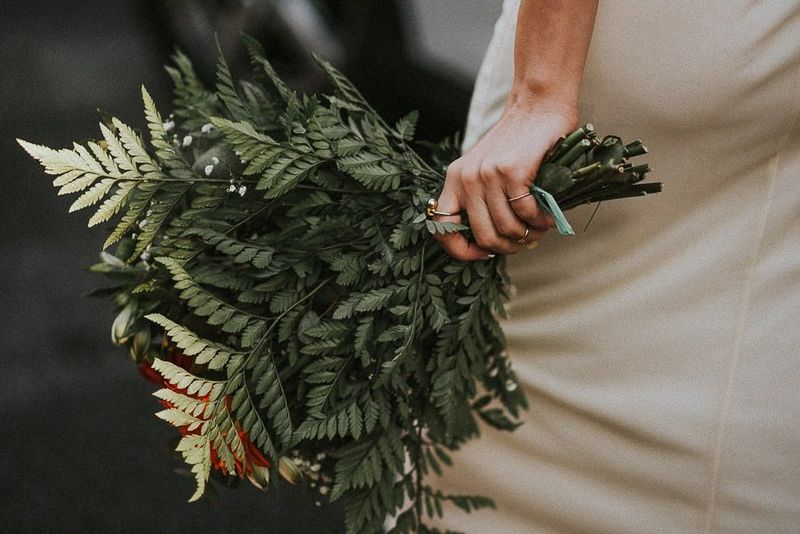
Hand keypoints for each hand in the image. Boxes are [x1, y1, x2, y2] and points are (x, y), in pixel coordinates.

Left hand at [434, 101, 576, 260]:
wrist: (538, 106)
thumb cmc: (518, 144)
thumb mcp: (488, 170)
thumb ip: (484, 201)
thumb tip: (493, 245)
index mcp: (455, 180)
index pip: (441, 228)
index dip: (460, 250)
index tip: (483, 253)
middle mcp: (466, 178)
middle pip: (482, 236)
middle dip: (506, 249)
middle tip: (524, 243)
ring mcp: (487, 175)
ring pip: (505, 228)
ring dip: (528, 236)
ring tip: (539, 229)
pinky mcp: (511, 171)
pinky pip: (524, 213)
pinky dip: (540, 221)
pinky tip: (547, 217)